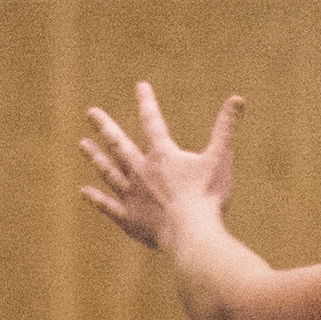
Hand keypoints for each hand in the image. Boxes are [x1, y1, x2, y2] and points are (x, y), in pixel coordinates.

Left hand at [74, 87, 238, 255]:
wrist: (190, 233)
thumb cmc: (207, 196)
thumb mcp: (220, 158)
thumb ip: (226, 128)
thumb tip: (238, 98)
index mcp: (162, 156)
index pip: (153, 122)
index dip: (147, 103)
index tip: (140, 86)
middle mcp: (141, 172)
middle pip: (119, 145)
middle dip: (105, 127)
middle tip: (91, 112)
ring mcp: (132, 195)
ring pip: (109, 171)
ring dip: (96, 157)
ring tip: (82, 144)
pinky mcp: (129, 218)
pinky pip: (108, 206)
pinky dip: (96, 198)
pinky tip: (84, 191)